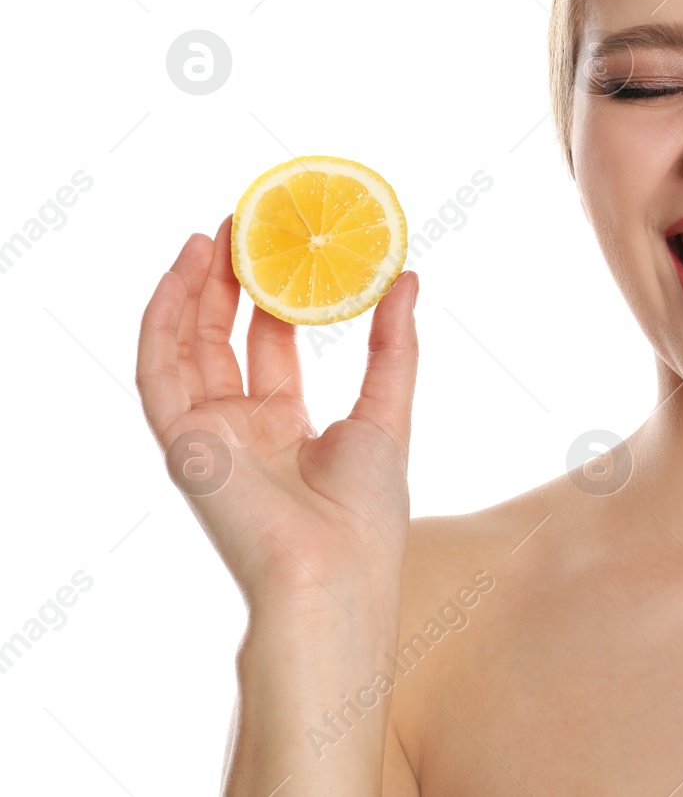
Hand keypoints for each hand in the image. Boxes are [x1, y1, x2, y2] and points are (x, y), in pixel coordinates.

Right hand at [135, 215, 419, 617]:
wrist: (333, 575)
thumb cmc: (366, 516)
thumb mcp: (388, 414)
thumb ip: (393, 347)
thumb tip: (408, 279)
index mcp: (286, 429)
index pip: (272, 346)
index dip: (273, 296)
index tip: (285, 247)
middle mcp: (240, 428)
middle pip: (223, 338)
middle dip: (230, 281)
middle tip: (244, 225)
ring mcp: (208, 435)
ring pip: (184, 347)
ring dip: (192, 289)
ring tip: (213, 234)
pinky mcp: (182, 442)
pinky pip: (157, 372)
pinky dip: (162, 320)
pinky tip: (181, 273)